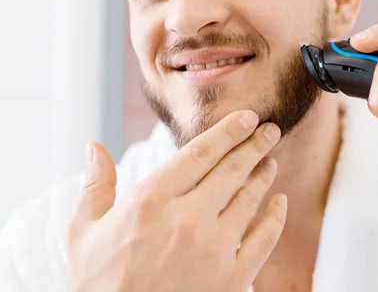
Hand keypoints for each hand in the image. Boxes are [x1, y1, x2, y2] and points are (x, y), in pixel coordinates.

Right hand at [65, 110, 285, 291]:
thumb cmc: (100, 281)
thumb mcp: (83, 232)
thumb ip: (95, 185)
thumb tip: (93, 146)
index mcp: (151, 201)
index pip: (201, 152)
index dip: (228, 131)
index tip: (247, 118)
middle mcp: (187, 219)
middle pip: (232, 170)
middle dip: (255, 144)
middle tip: (270, 130)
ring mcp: (213, 249)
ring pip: (250, 200)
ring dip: (264, 176)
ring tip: (270, 161)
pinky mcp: (231, 278)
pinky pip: (264, 239)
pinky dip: (275, 217)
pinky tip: (279, 202)